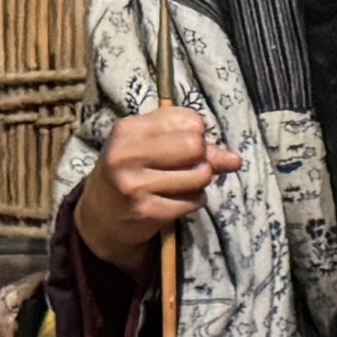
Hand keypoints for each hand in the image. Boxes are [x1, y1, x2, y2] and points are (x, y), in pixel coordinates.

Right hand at [75, 104, 237, 268]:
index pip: (189, 120)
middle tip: (186, 166)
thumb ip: (192, 144)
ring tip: (180, 184)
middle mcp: (127, 154)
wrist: (101, 216)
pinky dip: (193, 201)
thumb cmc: (132, 172)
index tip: (182, 144)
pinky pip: (194, 201)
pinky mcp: (146, 211)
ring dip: (199, 182)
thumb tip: (235, 159)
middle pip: (195, 145)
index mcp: (128, 129)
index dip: (196, 133)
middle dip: (201, 157)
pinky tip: (176, 201)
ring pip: (199, 175)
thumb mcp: (151, 147)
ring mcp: (135, 185)